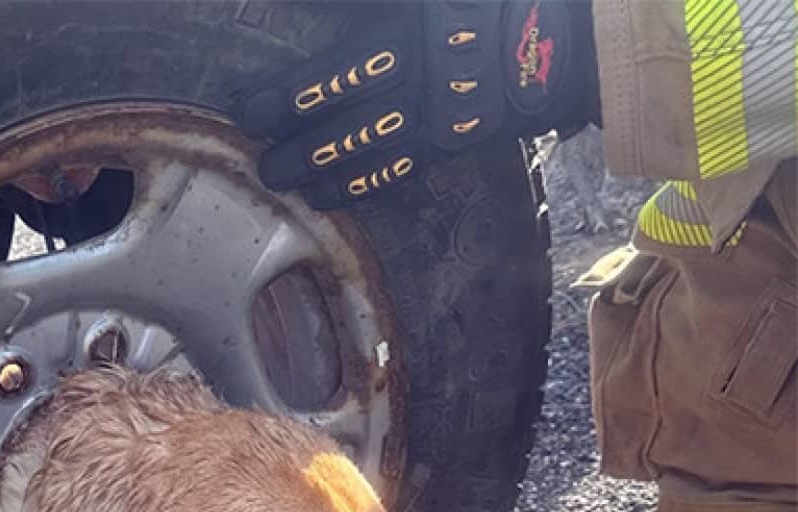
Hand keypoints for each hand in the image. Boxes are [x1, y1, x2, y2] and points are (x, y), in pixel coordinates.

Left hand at [238, 0, 596, 208]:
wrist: (553, 43)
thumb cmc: (477, 6)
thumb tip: (303, 0)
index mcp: (403, 35)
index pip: (336, 70)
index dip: (291, 93)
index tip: (253, 108)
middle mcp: (414, 80)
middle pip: (344, 114)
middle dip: (297, 136)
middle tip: (258, 151)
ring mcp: (431, 116)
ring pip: (365, 148)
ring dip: (318, 168)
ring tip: (280, 180)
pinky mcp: (446, 143)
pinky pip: (396, 170)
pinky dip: (359, 186)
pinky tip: (326, 197)